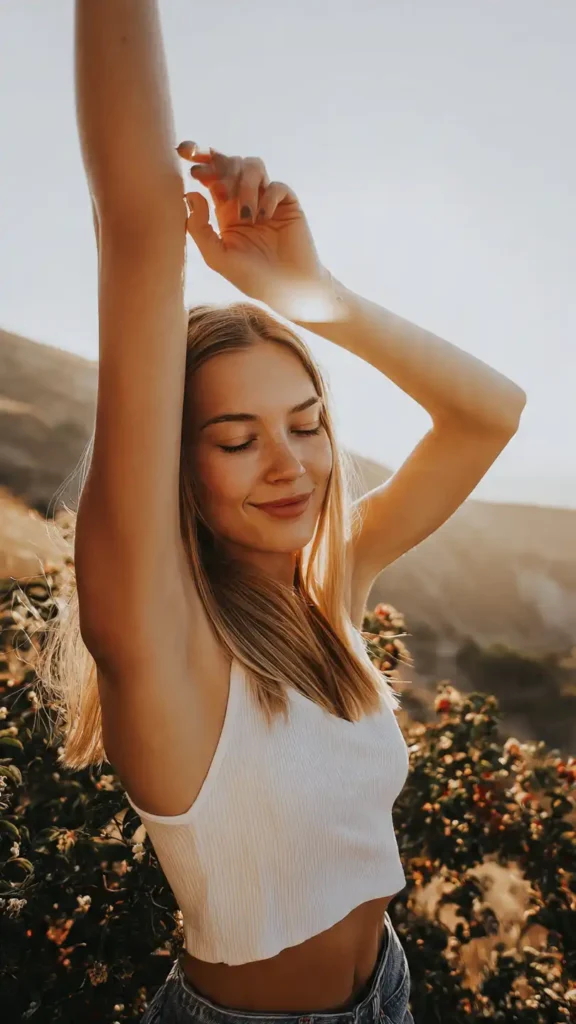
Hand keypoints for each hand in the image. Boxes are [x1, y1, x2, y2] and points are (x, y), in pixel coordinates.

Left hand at [176, 142, 338, 320]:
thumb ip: (199, 228)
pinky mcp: (288, 204)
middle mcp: (244, 199)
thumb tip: (189, 193)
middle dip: (215, 160)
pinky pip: (276, 186)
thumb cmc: (252, 277)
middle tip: (203, 173)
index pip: (209, 175)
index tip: (183, 153)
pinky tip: (265, 220)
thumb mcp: (217, 257)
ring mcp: (267, 199)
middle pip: (229, 162)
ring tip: (246, 216)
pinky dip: (267, 198)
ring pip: (252, 166)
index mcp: (224, 209)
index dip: (198, 158)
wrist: (288, 290)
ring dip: (244, 186)